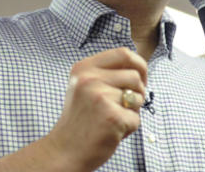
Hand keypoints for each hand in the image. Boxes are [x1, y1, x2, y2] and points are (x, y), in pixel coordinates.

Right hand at [46, 47, 146, 170]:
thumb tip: (141, 65)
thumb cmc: (82, 119)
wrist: (64, 151)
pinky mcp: (111, 116)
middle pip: (135, 75)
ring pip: (138, 97)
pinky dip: (129, 128)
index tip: (140, 78)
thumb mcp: (86, 87)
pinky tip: (111, 131)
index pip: (123, 53)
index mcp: (84, 68)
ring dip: (133, 111)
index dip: (139, 64)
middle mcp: (89, 79)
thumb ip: (109, 73)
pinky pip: (136, 118)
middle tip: (125, 105)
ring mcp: (99, 97)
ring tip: (112, 119)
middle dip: (138, 91)